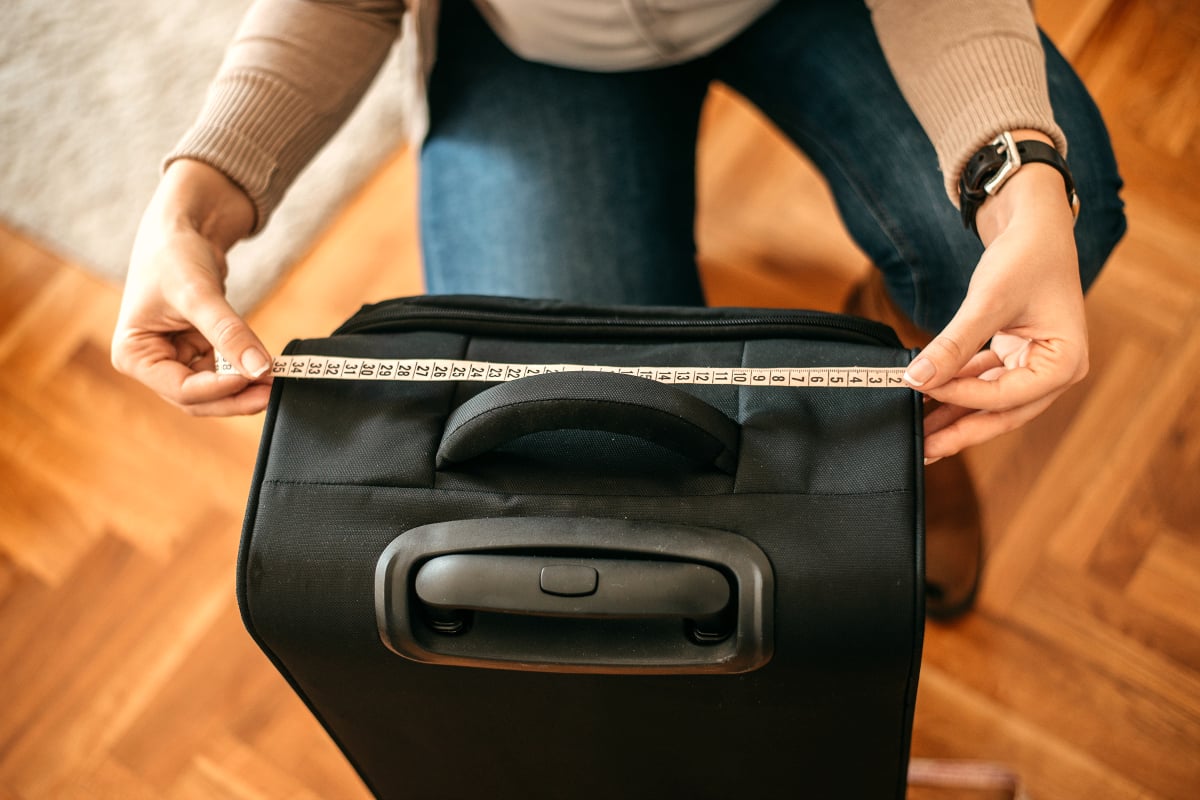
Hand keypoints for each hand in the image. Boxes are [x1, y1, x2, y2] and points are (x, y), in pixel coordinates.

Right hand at [111, 160, 272, 415]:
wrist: (183, 229)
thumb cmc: (174, 255)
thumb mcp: (199, 295)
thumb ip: (229, 333)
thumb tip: (261, 369)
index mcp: (134, 354)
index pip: (180, 389)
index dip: (219, 389)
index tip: (254, 379)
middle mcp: (152, 363)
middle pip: (198, 398)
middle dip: (235, 397)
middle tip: (272, 391)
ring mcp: (175, 359)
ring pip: (213, 390)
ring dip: (243, 388)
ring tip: (275, 378)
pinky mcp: (197, 352)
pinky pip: (224, 372)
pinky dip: (244, 371)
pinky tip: (266, 366)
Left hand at [904, 136, 1087, 460]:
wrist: (1032, 223)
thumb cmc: (1026, 255)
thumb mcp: (989, 300)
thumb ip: (953, 344)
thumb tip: (916, 378)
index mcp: (1065, 363)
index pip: (1006, 396)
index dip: (961, 397)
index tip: (921, 389)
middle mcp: (1054, 371)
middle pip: (1001, 413)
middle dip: (960, 431)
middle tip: (923, 451)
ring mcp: (1034, 366)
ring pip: (989, 403)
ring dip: (954, 416)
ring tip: (919, 434)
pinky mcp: (1013, 357)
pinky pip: (982, 383)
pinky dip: (956, 390)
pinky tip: (928, 400)